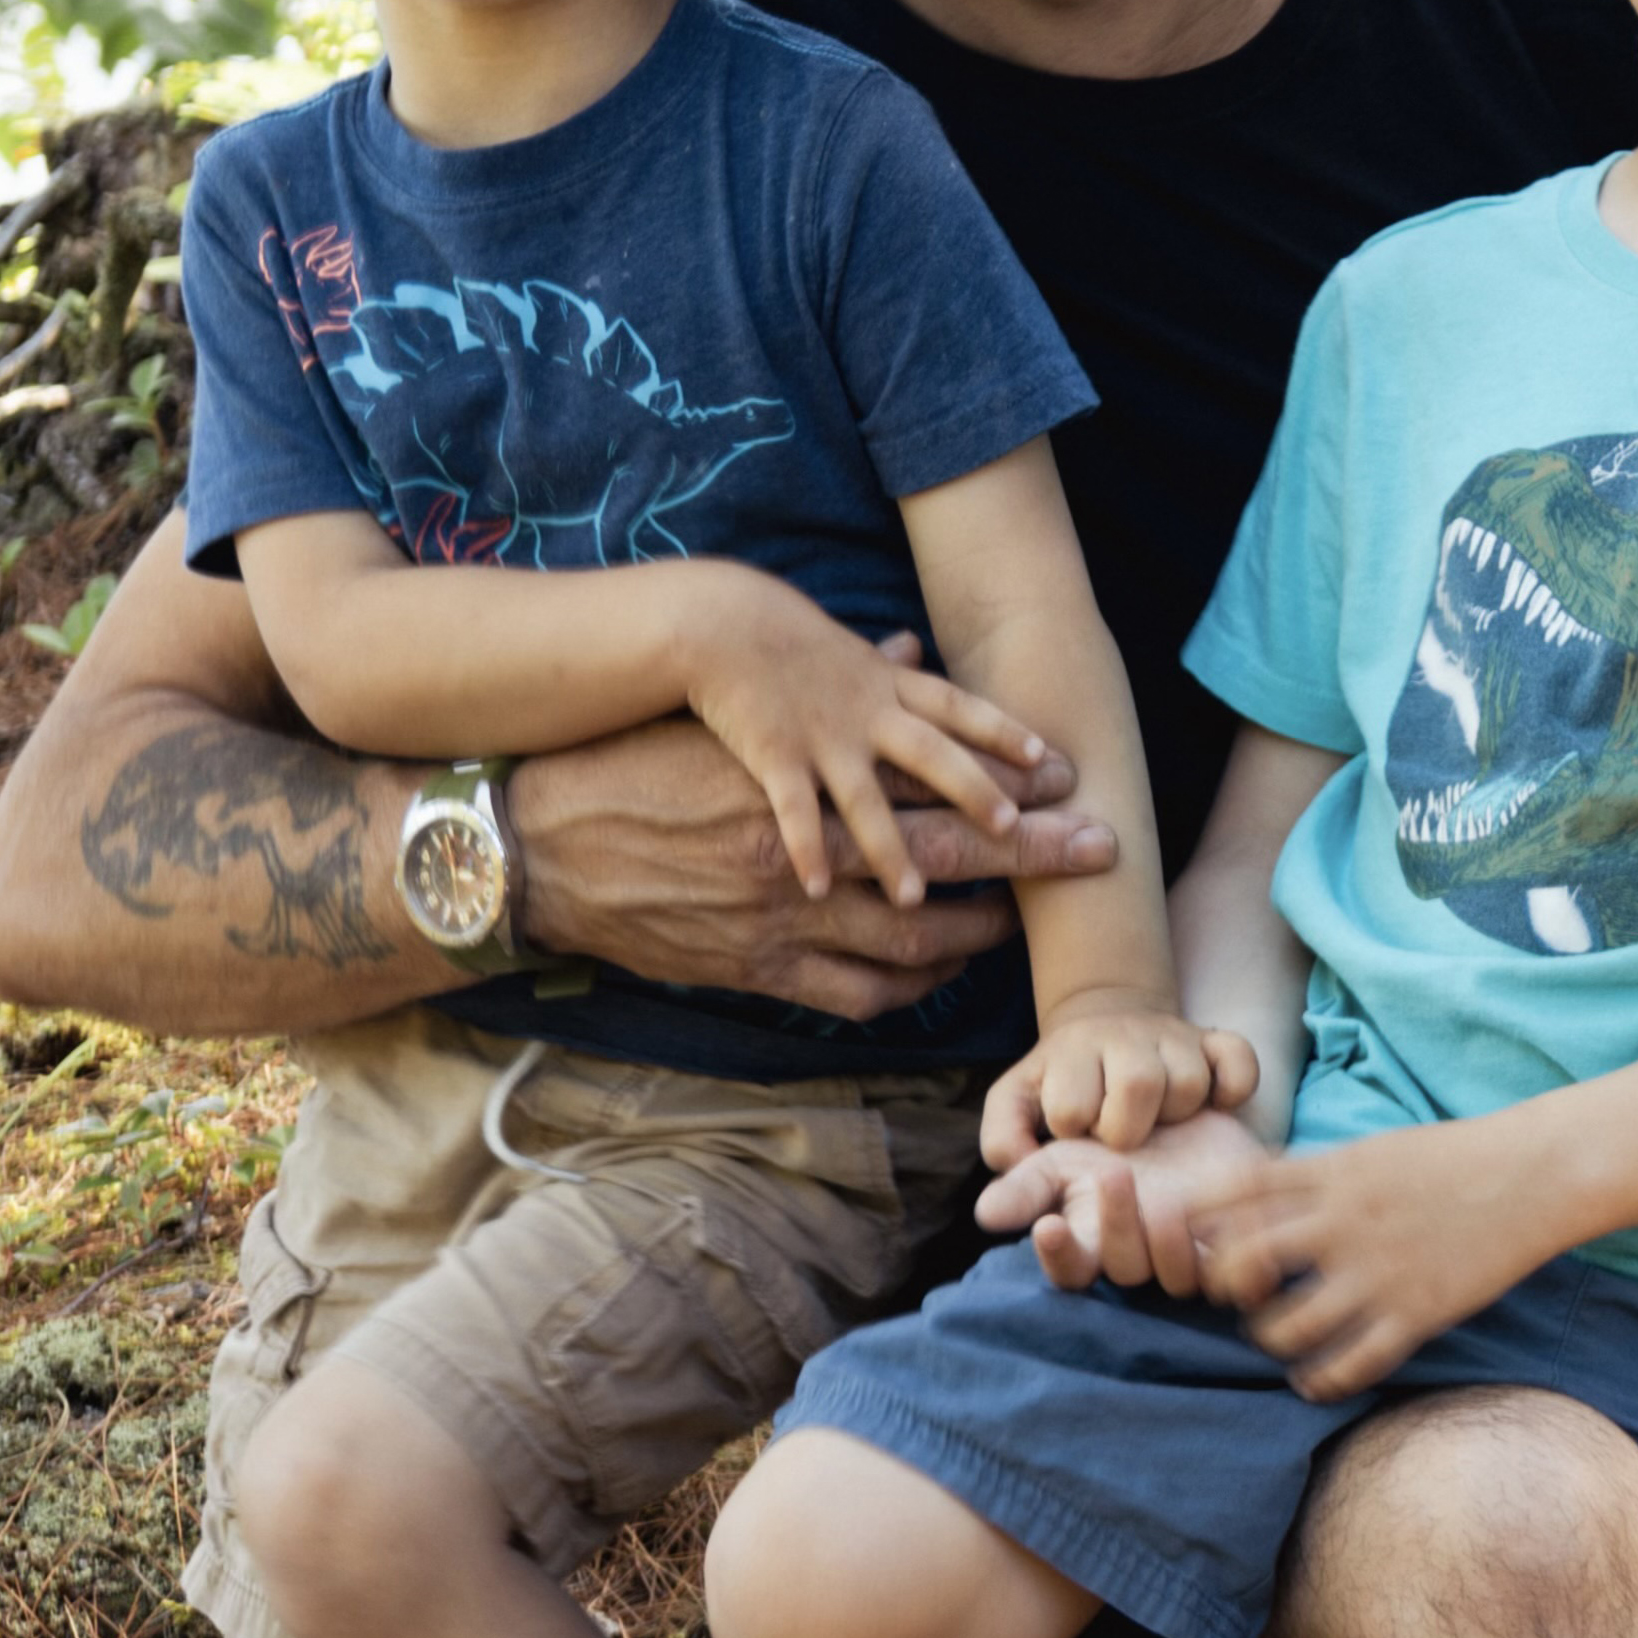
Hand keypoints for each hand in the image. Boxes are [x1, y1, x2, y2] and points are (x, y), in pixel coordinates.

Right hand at [507, 663, 1111, 1019]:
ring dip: (970, 934)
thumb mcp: (741, 714)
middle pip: (947, 850)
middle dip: (1029, 856)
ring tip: (1013, 929)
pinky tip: (927, 981)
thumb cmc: (642, 754)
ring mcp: (783, 909)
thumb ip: (839, 684)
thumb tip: (910, 649)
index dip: (1012, 783)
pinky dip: (895, 989)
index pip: (936, 776)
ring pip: (908, 934)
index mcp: (806, 776)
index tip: (1074, 784)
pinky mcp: (752, 961)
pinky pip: (847, 989)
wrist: (540, 836)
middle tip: (1097, 854)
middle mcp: (808, 845)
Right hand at [676, 578, 1053, 902]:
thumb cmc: (776, 641)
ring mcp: (819, 739)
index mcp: (886, 688)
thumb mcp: (837, 647)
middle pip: (934, 759)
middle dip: (981, 795)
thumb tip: (912, 646)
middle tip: (1023, 831)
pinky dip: (807, 849)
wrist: (709, 622)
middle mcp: (865, 714)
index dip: (1005, 736)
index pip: (958, 710)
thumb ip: (880, 663)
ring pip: (867, 801)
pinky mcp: (768, 759)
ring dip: (895, 851)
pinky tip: (819, 889)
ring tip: (917, 897)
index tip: (1053, 763)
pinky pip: (791, 811)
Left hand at [982, 1000, 1258, 1160]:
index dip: (1075, 1128)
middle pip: (1138, 1083)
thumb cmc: (1063, 1086)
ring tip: (1159, 1118)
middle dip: (1127, 1126)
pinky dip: (1233, 1086)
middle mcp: (1126, 1035)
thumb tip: (1010, 1181)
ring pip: (1190, 1082)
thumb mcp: (1018, 1106)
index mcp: (1072, 1052)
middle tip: (1123, 1134)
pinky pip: (1241, 1062)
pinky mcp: (1220, 1042)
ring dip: (1176, 1112)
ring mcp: (1177, 1036)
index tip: (1078, 1129)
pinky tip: (1212, 1103)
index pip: (1072, 1108)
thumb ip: (1002, 1142)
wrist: (1108, 1025)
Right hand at [982, 1105, 1273, 1288]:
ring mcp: (1190, 1257)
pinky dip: (1231, 1249)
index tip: (1048, 1226)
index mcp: (1094, 1244)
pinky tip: (1225, 1216)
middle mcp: (1141, 1258)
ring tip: (1167, 1202)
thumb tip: (985, 1215)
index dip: (1058, 1257)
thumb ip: (1028, 1185)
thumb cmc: (1118, 1141)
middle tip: (1113, 1174)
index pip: (1070, 1272)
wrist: (1191, 1116)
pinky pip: (1238, 1270)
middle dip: (1117, 1226)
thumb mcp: (1067, 1155)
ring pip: (1178, 1277)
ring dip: (1169, 1245)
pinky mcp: (1238, 1250)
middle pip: (1126, 1268)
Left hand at [1191, 1124, 1557, 1401]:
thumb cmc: (1453, 1158)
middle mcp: (1343, 1223)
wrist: (1533, 1175)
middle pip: (1244, 1262)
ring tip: (1280, 1339)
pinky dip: (1321, 1380)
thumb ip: (1317, 1174)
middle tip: (1242, 1297)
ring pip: (1286, 1327)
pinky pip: (1349, 1365)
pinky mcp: (1415, 1314)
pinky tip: (1315, 1379)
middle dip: (1227, 1288)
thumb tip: (1259, 1193)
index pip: (1240, 1190)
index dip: (1199, 1215)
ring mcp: (1378, 1273)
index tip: (1191, 1234)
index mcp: (1333, 1175)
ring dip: (1270, 1339)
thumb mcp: (1374, 1149)